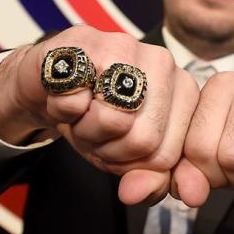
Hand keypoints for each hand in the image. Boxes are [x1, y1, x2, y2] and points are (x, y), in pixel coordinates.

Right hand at [0, 24, 199, 204]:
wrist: (48, 85)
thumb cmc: (95, 119)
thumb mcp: (128, 159)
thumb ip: (156, 181)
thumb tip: (173, 193)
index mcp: (185, 92)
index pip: (167, 156)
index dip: (130, 165)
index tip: (117, 145)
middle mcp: (165, 63)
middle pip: (143, 140)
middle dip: (107, 147)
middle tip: (95, 127)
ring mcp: (128, 46)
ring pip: (113, 120)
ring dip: (84, 129)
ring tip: (82, 111)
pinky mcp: (86, 41)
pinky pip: (76, 100)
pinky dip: (61, 109)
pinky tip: (66, 93)